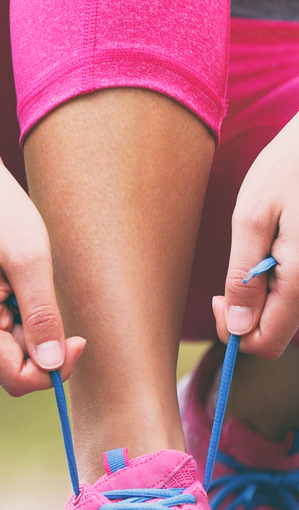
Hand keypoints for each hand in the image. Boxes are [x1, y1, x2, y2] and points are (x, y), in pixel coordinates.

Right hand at [0, 152, 85, 395]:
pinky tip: (16, 293)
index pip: (16, 378)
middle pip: (9, 373)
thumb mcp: (32, 261)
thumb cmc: (0, 214)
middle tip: (55, 305)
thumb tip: (52, 366)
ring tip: (28, 291)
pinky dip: (16, 328)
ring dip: (29, 337)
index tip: (78, 337)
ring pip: (3, 360)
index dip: (53, 369)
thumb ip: (43, 317)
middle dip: (41, 351)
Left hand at [215, 115, 298, 357]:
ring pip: (293, 310)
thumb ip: (243, 276)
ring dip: (267, 295)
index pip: (267, 343)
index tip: (218, 299)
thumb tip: (236, 328)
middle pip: (281, 330)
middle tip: (230, 279)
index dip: (234, 333)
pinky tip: (277, 245)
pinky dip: (284, 279)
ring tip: (259, 251)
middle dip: (249, 314)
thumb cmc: (292, 165)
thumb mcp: (253, 216)